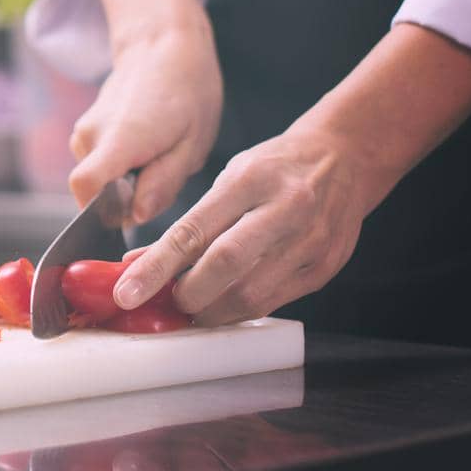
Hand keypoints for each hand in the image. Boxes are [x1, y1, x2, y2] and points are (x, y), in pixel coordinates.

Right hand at [71, 0, 221, 224]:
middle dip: (127, 201)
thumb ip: (163, 184)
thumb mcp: (192, 144)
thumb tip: (136, 216)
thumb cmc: (187, 92)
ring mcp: (84, 132)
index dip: (101, 214)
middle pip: (95, 192)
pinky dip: (120, 170)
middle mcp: (91, 135)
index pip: (85, 186)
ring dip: (125, 184)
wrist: (164, 47)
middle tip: (164, 177)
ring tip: (160, 157)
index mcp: (120, 138)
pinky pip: (98, 166)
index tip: (130, 214)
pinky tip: (148, 150)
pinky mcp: (86, 132)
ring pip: (98, 181)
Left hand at [115, 124, 369, 325]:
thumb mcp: (230, 178)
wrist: (344, 160)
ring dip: (212, 311)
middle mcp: (284, 210)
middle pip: (224, 266)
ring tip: (192, 308)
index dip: (155, 268)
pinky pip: (274, 302)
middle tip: (166, 301)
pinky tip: (223, 307)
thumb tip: (141, 264)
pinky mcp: (323, 269)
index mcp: (251, 179)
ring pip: (250, 294)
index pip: (193, 231)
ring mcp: (309, 242)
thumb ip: (191, 222)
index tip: (127, 292)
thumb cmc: (276, 167)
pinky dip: (240, 311)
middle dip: (186, 294)